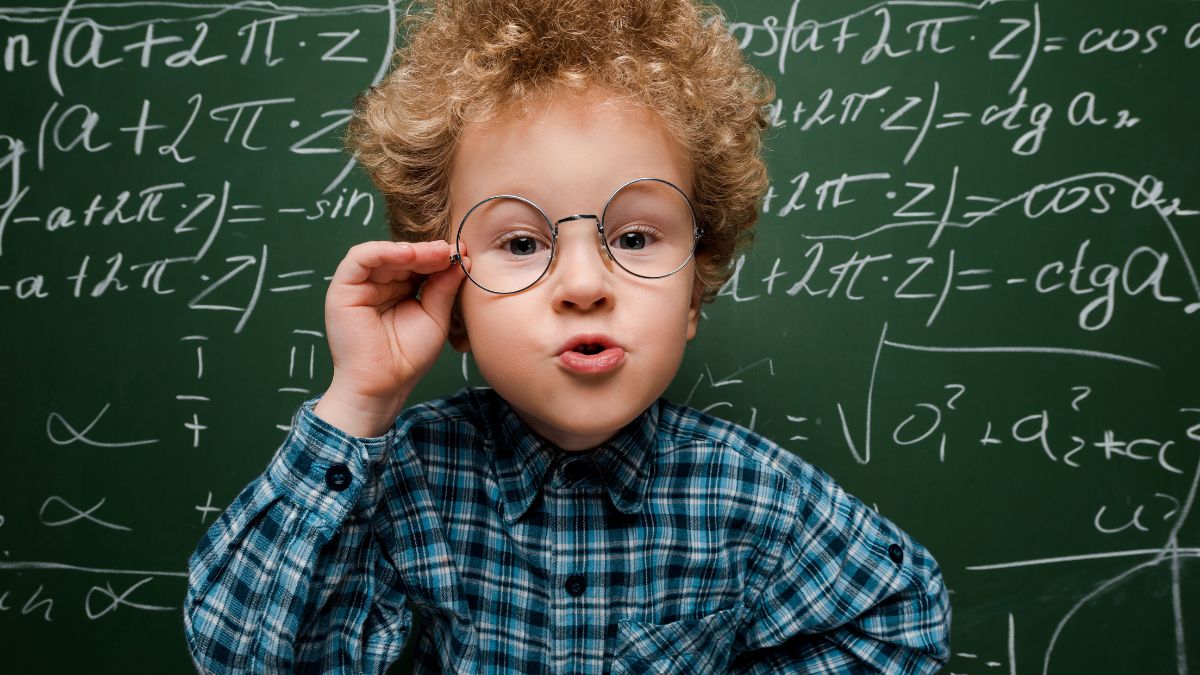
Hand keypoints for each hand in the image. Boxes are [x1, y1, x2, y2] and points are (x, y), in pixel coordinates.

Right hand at [313, 240, 467, 435]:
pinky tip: (408, 256)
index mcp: (400, 289)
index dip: (439, 257)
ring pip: (384, 252)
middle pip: (403, 256)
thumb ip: (444, 287)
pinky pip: (360, 258)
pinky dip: (384, 251)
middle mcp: (379, 284)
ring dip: (411, 250)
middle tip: (451, 252)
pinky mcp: (343, 288)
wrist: (384, 385)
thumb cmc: (409, 357)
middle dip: (429, 252)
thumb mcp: (434, 316)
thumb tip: (461, 256)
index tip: (462, 253)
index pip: (419, 264)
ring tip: (435, 253)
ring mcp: (360, 285)